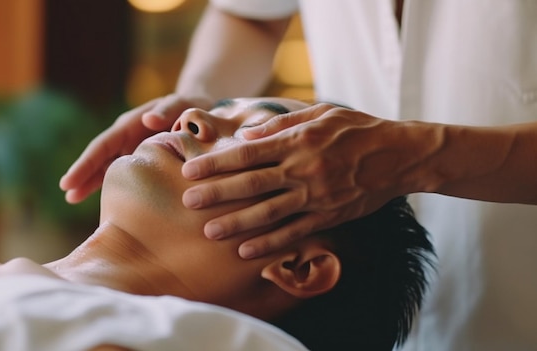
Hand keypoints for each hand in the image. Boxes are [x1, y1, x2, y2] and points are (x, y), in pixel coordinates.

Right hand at [60, 95, 212, 202]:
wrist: (199, 113)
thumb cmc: (191, 108)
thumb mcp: (182, 105)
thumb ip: (168, 110)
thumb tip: (149, 120)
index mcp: (130, 125)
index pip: (103, 146)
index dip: (86, 164)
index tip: (68, 181)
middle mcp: (126, 137)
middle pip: (99, 158)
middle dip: (82, 174)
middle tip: (67, 194)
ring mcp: (131, 149)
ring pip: (106, 167)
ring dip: (90, 182)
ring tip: (72, 199)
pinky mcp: (141, 160)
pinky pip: (122, 174)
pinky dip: (112, 187)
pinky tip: (106, 204)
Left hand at [182, 104, 425, 257]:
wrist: (400, 155)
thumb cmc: (357, 129)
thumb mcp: (321, 112)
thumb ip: (281, 123)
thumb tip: (246, 136)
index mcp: (298, 141)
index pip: (248, 153)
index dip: (216, 163)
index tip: (190, 171)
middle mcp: (303, 170)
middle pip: (251, 184)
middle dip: (217, 194)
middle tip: (188, 202)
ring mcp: (316, 196)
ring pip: (269, 212)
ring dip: (237, 223)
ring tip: (210, 232)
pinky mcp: (328, 215)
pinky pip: (294, 232)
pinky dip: (270, 243)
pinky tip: (246, 250)